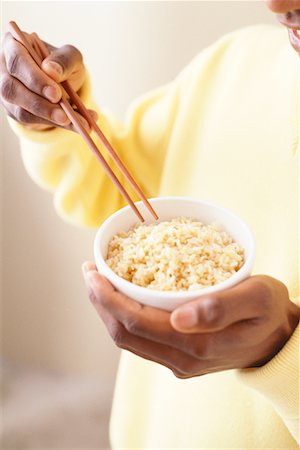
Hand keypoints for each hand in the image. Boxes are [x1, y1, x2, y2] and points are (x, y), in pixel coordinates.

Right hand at [0, 31, 96, 130]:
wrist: (62, 82)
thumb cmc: (62, 64)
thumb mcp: (70, 56)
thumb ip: (64, 60)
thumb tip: (52, 71)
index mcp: (14, 45)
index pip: (17, 62)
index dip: (35, 79)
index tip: (56, 94)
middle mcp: (4, 69)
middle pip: (12, 89)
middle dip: (40, 105)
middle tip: (65, 116)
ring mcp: (7, 93)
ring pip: (21, 111)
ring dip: (51, 119)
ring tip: (79, 123)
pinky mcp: (15, 111)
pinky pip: (32, 122)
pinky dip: (56, 125)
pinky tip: (77, 126)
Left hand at [82, 262, 299, 377]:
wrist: (278, 338)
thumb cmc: (269, 311)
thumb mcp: (257, 299)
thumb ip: (220, 308)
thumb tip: (179, 319)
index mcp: (196, 344)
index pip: (135, 322)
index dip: (107, 297)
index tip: (93, 271)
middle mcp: (182, 359)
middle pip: (124, 332)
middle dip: (100, 301)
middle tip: (89, 271)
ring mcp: (179, 362)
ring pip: (128, 339)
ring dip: (107, 310)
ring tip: (98, 281)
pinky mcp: (179, 358)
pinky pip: (141, 340)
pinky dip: (123, 317)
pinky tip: (121, 297)